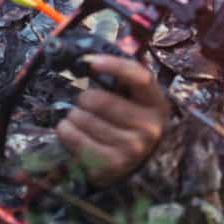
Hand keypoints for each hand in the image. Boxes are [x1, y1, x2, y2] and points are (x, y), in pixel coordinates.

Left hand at [56, 55, 169, 185]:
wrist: (133, 164)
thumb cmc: (127, 122)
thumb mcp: (134, 101)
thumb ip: (120, 80)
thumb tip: (88, 58)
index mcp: (157, 104)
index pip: (141, 78)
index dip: (116, 66)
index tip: (92, 62)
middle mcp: (150, 128)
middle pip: (101, 100)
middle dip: (83, 97)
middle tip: (83, 101)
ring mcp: (132, 148)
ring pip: (84, 119)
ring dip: (72, 115)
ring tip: (78, 118)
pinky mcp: (112, 164)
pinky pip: (75, 138)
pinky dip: (65, 130)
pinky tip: (70, 130)